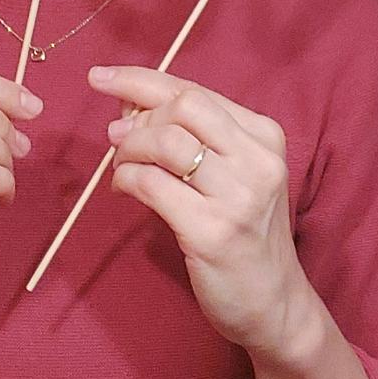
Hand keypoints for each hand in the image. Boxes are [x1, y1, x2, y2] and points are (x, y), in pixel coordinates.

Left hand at [95, 66, 314, 361]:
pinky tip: (122, 189)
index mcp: (265, 136)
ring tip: (119, 165)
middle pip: (182, 107)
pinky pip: (150, 184)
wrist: (275, 302)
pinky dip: (125, 179)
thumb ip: (195, 137)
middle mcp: (257, 160)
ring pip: (165, 142)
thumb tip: (129, 105)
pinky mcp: (211, 230)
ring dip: (127, 149)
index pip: (195, 91)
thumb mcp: (235, 175)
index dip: (142, 79)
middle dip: (138, 116)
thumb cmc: (247, 234)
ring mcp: (237, 195)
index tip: (102, 76)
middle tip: (117, 137)